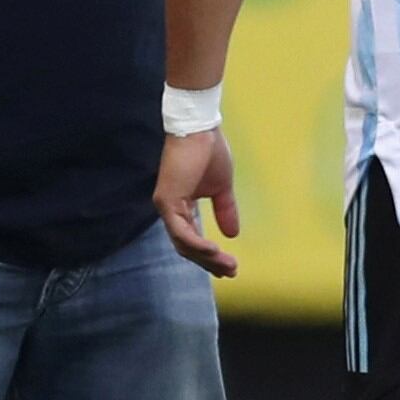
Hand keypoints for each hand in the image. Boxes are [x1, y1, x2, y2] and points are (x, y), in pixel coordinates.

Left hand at [154, 128, 240, 276]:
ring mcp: (166, 207)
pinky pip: (181, 232)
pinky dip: (197, 245)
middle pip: (187, 248)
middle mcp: (171, 210)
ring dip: (206, 258)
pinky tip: (214, 251)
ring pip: (184, 244)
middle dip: (210, 262)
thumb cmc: (208, 151)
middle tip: (231, 271)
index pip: (192, 240)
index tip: (229, 266)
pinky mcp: (166, 201)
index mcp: (182, 207)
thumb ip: (225, 209)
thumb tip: (233, 234)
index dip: (210, 256)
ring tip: (227, 265)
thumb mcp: (222, 188)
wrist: (200, 128)